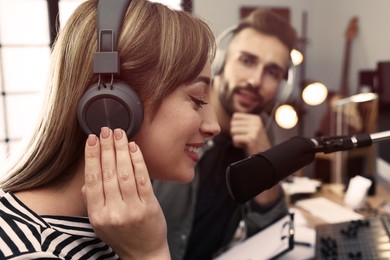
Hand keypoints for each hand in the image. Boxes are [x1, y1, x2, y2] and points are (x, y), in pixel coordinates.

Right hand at [82, 127, 169, 259]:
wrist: (144, 253)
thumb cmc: (122, 235)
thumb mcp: (100, 222)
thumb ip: (93, 200)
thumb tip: (88, 177)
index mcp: (97, 215)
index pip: (92, 180)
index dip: (91, 157)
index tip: (91, 140)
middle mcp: (113, 212)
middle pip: (108, 173)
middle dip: (106, 148)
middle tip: (105, 130)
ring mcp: (132, 209)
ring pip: (124, 173)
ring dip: (121, 150)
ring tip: (119, 134)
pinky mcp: (149, 206)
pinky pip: (143, 178)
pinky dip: (138, 160)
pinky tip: (134, 147)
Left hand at [230, 113, 270, 154]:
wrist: (264, 157)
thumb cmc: (255, 143)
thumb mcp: (252, 129)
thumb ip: (243, 122)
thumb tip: (232, 116)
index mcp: (256, 118)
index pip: (235, 116)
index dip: (236, 126)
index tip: (244, 132)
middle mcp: (256, 123)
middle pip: (233, 124)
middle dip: (235, 133)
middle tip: (245, 139)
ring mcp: (254, 130)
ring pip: (232, 130)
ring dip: (236, 139)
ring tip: (245, 142)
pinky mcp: (251, 139)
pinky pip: (234, 139)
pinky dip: (237, 144)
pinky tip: (245, 146)